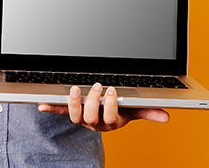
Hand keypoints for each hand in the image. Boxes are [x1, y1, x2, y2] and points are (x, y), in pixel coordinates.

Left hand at [38, 83, 168, 131]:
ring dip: (74, 103)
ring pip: (75, 116)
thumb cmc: (122, 109)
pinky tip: (42, 104)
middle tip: (97, 85)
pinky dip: (51, 107)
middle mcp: (95, 121)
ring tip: (75, 89)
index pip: (111, 116)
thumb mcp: (135, 110)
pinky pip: (60, 110)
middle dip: (93, 100)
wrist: (107, 115)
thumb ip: (149, 112)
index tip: (111, 90)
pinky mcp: (71, 111)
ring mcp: (82, 117)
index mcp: (111, 121)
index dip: (110, 106)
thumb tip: (167, 117)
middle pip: (91, 117)